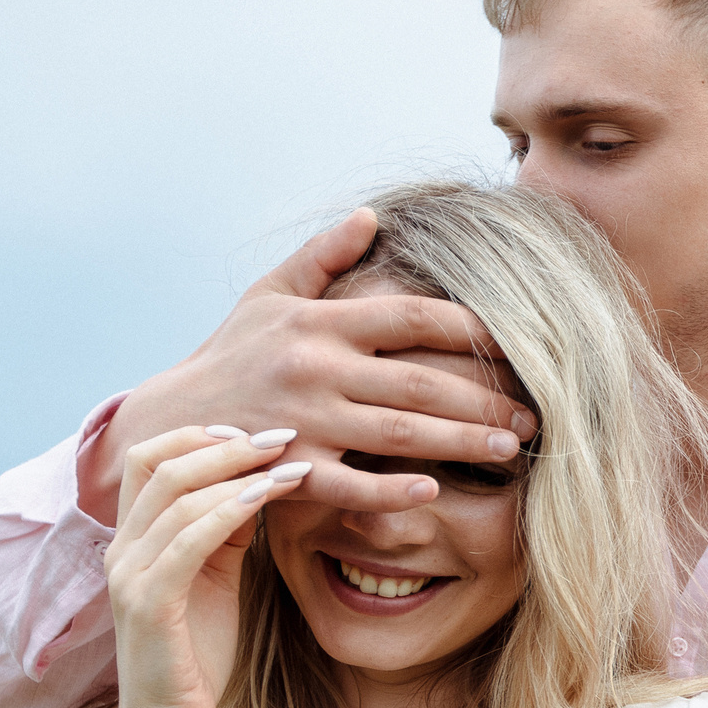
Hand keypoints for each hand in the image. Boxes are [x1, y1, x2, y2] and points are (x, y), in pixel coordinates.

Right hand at [80, 209, 536, 525]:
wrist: (171, 420)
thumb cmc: (232, 355)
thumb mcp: (269, 295)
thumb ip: (323, 257)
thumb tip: (371, 216)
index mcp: (319, 321)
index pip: (410, 316)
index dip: (469, 327)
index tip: (519, 341)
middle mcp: (315, 367)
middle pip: (419, 380)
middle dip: (484, 396)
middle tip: (537, 410)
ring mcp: (302, 419)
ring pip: (398, 432)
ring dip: (461, 441)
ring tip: (512, 447)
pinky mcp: (287, 467)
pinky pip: (348, 483)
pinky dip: (391, 490)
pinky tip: (434, 492)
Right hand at [106, 427, 304, 707]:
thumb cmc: (195, 650)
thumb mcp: (215, 575)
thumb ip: (226, 529)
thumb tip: (259, 479)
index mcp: (132, 538)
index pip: (148, 458)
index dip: (199, 434)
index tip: (256, 432)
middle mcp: (120, 548)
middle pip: (158, 462)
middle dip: (224, 441)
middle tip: (282, 436)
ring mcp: (129, 574)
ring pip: (175, 494)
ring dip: (238, 471)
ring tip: (290, 463)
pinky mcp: (148, 603)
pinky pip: (187, 539)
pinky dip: (230, 510)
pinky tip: (269, 497)